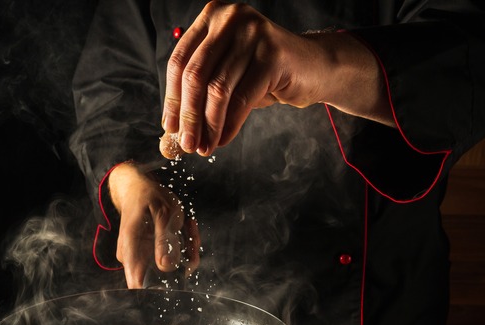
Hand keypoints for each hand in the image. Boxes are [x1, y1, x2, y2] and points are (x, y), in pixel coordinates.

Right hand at [108, 162, 199, 288]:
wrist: (138, 188)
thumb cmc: (148, 198)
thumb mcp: (162, 213)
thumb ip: (163, 240)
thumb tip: (166, 266)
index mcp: (131, 249)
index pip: (138, 285)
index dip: (158, 290)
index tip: (180, 280)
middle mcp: (134, 257)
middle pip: (162, 276)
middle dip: (183, 261)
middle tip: (192, 238)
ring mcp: (144, 256)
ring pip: (172, 266)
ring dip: (187, 249)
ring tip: (189, 225)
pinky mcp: (154, 253)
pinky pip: (174, 257)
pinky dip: (185, 244)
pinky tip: (186, 227)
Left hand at [161, 1, 392, 156]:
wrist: (315, 68)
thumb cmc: (265, 74)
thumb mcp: (227, 74)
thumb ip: (201, 90)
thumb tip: (173, 128)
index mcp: (212, 17)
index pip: (179, 61)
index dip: (172, 98)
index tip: (169, 128)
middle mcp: (230, 18)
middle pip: (195, 74)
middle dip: (188, 116)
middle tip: (187, 144)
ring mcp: (253, 33)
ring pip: (218, 89)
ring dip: (209, 125)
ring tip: (205, 147)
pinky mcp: (273, 54)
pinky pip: (242, 98)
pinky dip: (230, 125)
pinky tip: (224, 139)